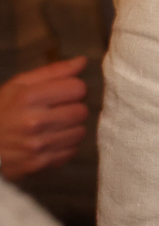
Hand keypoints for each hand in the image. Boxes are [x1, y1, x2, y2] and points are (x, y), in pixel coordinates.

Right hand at [0, 57, 89, 179]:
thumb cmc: (0, 111)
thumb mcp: (18, 85)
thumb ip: (52, 72)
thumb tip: (83, 61)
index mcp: (28, 98)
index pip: (77, 88)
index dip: (73, 89)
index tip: (63, 94)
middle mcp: (34, 122)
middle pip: (81, 111)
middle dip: (72, 109)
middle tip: (57, 111)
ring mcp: (37, 145)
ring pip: (80, 132)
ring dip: (70, 128)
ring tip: (53, 127)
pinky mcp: (39, 163)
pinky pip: (71, 151)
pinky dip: (64, 146)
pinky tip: (49, 142)